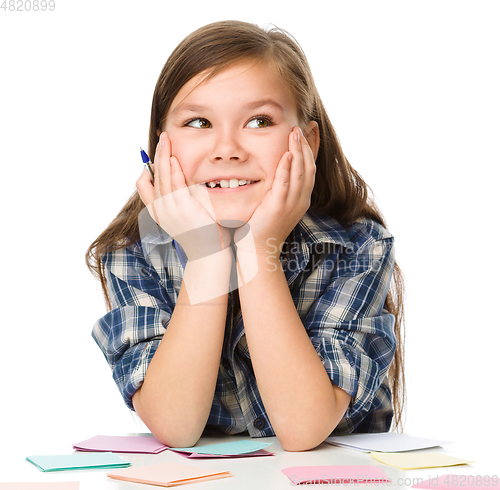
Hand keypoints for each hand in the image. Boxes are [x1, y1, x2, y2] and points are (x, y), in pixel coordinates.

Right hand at [136, 132, 230, 260]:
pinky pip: (175, 184)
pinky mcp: (183, 208)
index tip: (154, 156)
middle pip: (152, 176)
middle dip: (156, 154)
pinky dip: (172, 170)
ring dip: (163, 155)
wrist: (209, 254)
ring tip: (166, 139)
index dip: (147, 169)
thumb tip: (184, 185)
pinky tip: (173, 158)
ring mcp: (170, 209)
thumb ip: (181, 201)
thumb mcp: (185, 217)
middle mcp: (160, 210)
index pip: (143, 187)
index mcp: (158, 213)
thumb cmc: (202, 236)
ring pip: (162, 177)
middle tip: (162, 137)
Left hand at [234, 127, 315, 258]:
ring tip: (295, 133)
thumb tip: (274, 171)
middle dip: (307, 145)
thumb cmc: (262, 227)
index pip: (311, 168)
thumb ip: (278, 188)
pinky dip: (287, 168)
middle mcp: (301, 200)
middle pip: (310, 167)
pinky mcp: (279, 207)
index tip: (310, 130)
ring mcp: (292, 204)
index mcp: (302, 198)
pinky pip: (286, 184)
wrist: (259, 249)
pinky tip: (287, 154)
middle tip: (302, 126)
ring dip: (299, 151)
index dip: (312, 148)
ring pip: (301, 172)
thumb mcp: (275, 204)